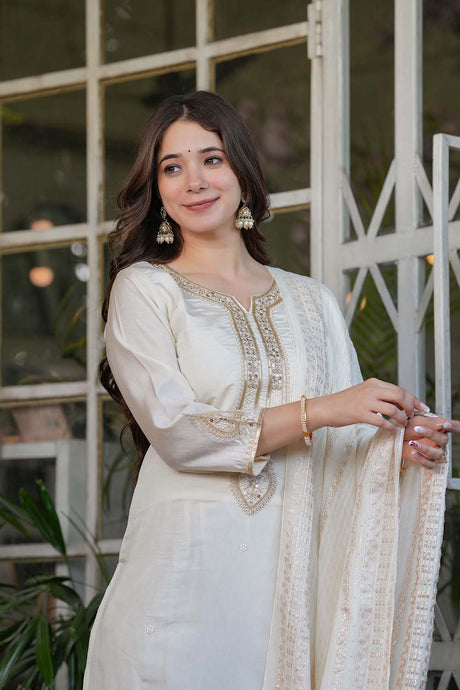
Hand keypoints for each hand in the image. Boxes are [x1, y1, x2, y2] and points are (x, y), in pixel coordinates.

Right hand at [311, 378, 427, 431]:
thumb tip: (400, 402)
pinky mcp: (360, 414)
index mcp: (373, 383)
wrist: (326, 408)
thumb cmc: (345, 402)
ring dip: (402, 419)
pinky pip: (382, 421)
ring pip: (393, 409)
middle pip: (400, 396)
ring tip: (403, 425)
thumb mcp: (364, 392)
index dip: (413, 399)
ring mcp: (365, 401)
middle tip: (414, 417)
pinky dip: (391, 427)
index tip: (422, 407)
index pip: (399, 389)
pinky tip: (393, 431)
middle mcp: (371, 389)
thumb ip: (380, 394)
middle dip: (410, 407)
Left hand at [401, 414, 459, 469]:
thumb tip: (442, 425)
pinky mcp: (427, 461)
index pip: (455, 427)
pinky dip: (422, 459)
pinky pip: (430, 464)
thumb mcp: (416, 420)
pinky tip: (413, 453)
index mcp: (440, 428)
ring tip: (412, 443)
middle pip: (444, 440)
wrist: (395, 437)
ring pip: (438, 454)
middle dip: (431, 434)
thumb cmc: (407, 427)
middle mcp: (439, 441)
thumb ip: (429, 423)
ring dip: (425, 449)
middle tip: (416, 429)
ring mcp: (434, 451)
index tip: (445, 425)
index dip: (454, 427)